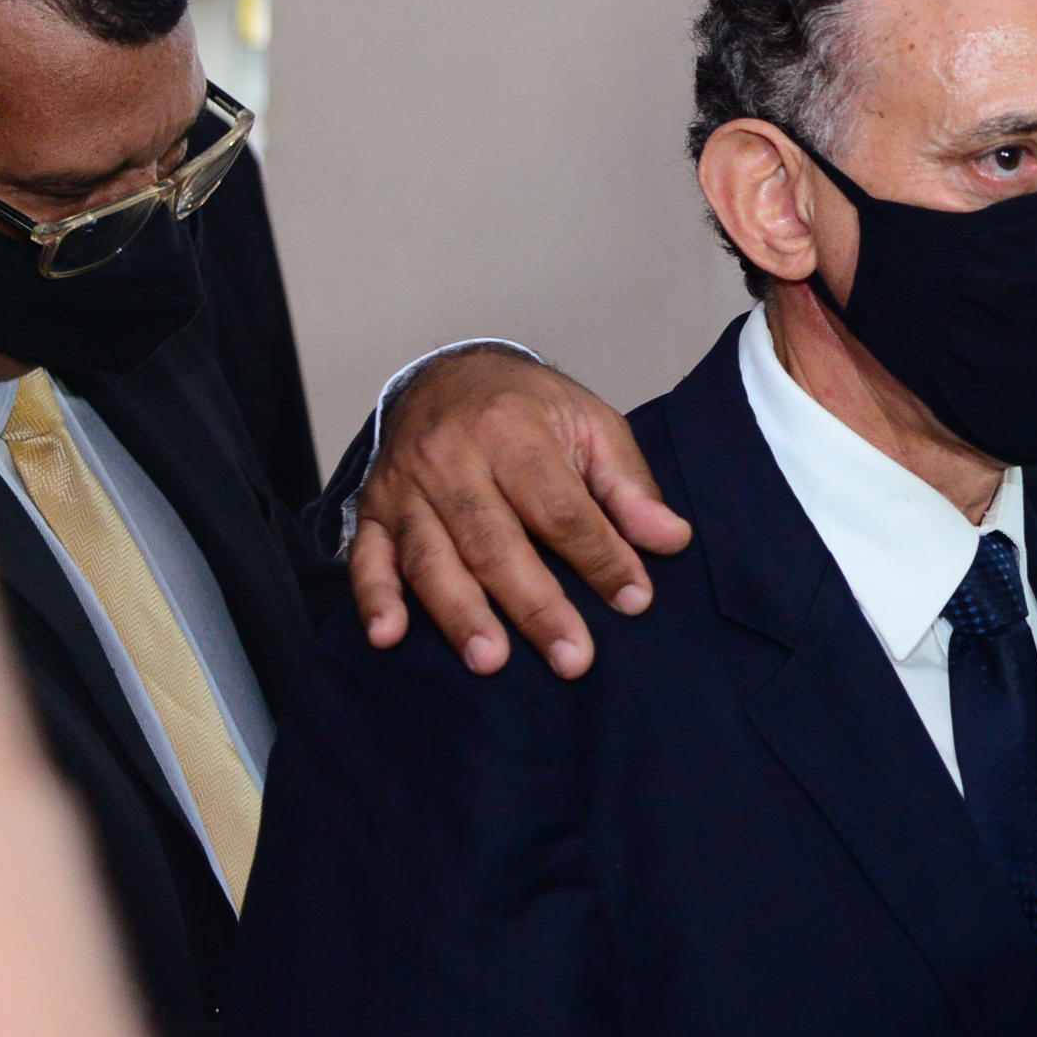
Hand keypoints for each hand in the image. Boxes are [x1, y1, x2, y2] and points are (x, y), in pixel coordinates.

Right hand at [350, 348, 691, 678]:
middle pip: (494, 541)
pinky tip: (388, 637)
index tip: (634, 600)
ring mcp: (405, 487)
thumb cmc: (529, 408)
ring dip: (460, 614)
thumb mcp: (591, 424)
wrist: (446, 375)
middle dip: (535, 605)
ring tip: (491, 661)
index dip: (599, 556)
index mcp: (511, 429)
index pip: (559, 506)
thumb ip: (629, 485)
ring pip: (431, 559)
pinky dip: (374, 598)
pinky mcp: (372, 511)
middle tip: (572, 659)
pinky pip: (366, 558)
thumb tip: (670, 539)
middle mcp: (450, 458)